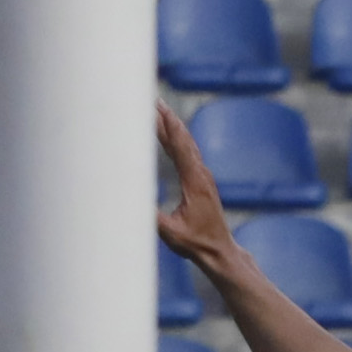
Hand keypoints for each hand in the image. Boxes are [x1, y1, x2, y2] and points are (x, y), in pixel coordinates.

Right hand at [155, 102, 237, 272]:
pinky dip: (176, 140)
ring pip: (186, 144)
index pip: (180, 147)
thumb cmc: (196, 244)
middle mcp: (201, 174)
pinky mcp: (201, 181)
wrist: (219, 251)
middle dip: (168, 118)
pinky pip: (187, 153)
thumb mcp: (171, 234)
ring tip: (158, 110)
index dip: (169, 127)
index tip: (159, 109)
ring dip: (172, 126)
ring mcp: (202, 176)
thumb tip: (132, 203)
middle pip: (183, 139)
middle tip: (154, 100)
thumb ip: (152, 217)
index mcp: (195, 182)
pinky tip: (167, 135)